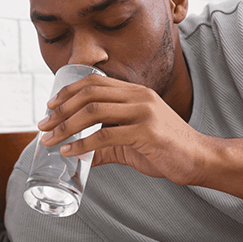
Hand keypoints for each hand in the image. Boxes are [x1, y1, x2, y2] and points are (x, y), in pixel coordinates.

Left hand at [37, 74, 209, 184]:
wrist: (199, 159)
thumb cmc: (168, 151)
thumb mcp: (131, 145)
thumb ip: (105, 147)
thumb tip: (79, 156)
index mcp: (135, 93)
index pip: (94, 82)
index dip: (68, 92)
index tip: (49, 107)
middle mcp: (138, 96)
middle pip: (89, 94)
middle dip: (60, 110)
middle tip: (43, 126)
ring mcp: (143, 112)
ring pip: (93, 112)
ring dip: (66, 126)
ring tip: (50, 140)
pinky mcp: (146, 131)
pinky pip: (105, 136)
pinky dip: (82, 144)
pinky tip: (70, 152)